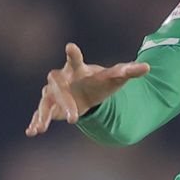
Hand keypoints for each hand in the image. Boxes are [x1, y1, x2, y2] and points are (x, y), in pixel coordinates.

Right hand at [25, 43, 149, 134]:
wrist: (85, 91)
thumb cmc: (99, 82)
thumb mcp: (115, 79)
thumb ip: (129, 71)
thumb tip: (148, 67)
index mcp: (77, 69)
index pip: (75, 60)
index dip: (73, 54)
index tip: (71, 47)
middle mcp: (61, 79)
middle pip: (58, 86)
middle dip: (65, 102)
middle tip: (75, 118)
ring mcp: (53, 93)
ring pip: (45, 102)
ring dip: (43, 115)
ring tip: (41, 129)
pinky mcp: (49, 106)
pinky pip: (40, 113)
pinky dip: (36, 121)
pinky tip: (31, 132)